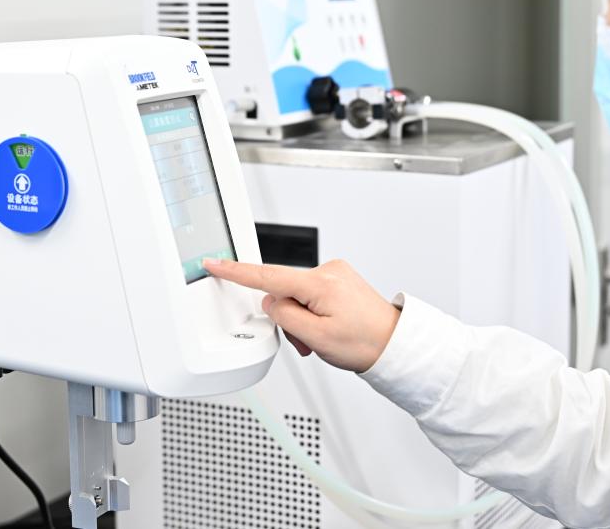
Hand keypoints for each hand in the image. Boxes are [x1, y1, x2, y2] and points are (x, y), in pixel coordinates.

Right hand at [203, 258, 399, 372]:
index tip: (215, 263)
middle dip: (287, 318)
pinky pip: (310, 295)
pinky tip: (326, 327)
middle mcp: (328, 271)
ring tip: (321, 338)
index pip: (267, 276)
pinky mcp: (338, 280)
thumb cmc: (365, 343)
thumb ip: (284, 317)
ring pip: (296, 296)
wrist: (394, 344)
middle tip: (306, 341)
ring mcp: (335, 274)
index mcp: (321, 283)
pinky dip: (311, 313)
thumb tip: (270, 302)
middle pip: (283, 291)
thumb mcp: (316, 338)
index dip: (236, 271)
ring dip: (300, 319)